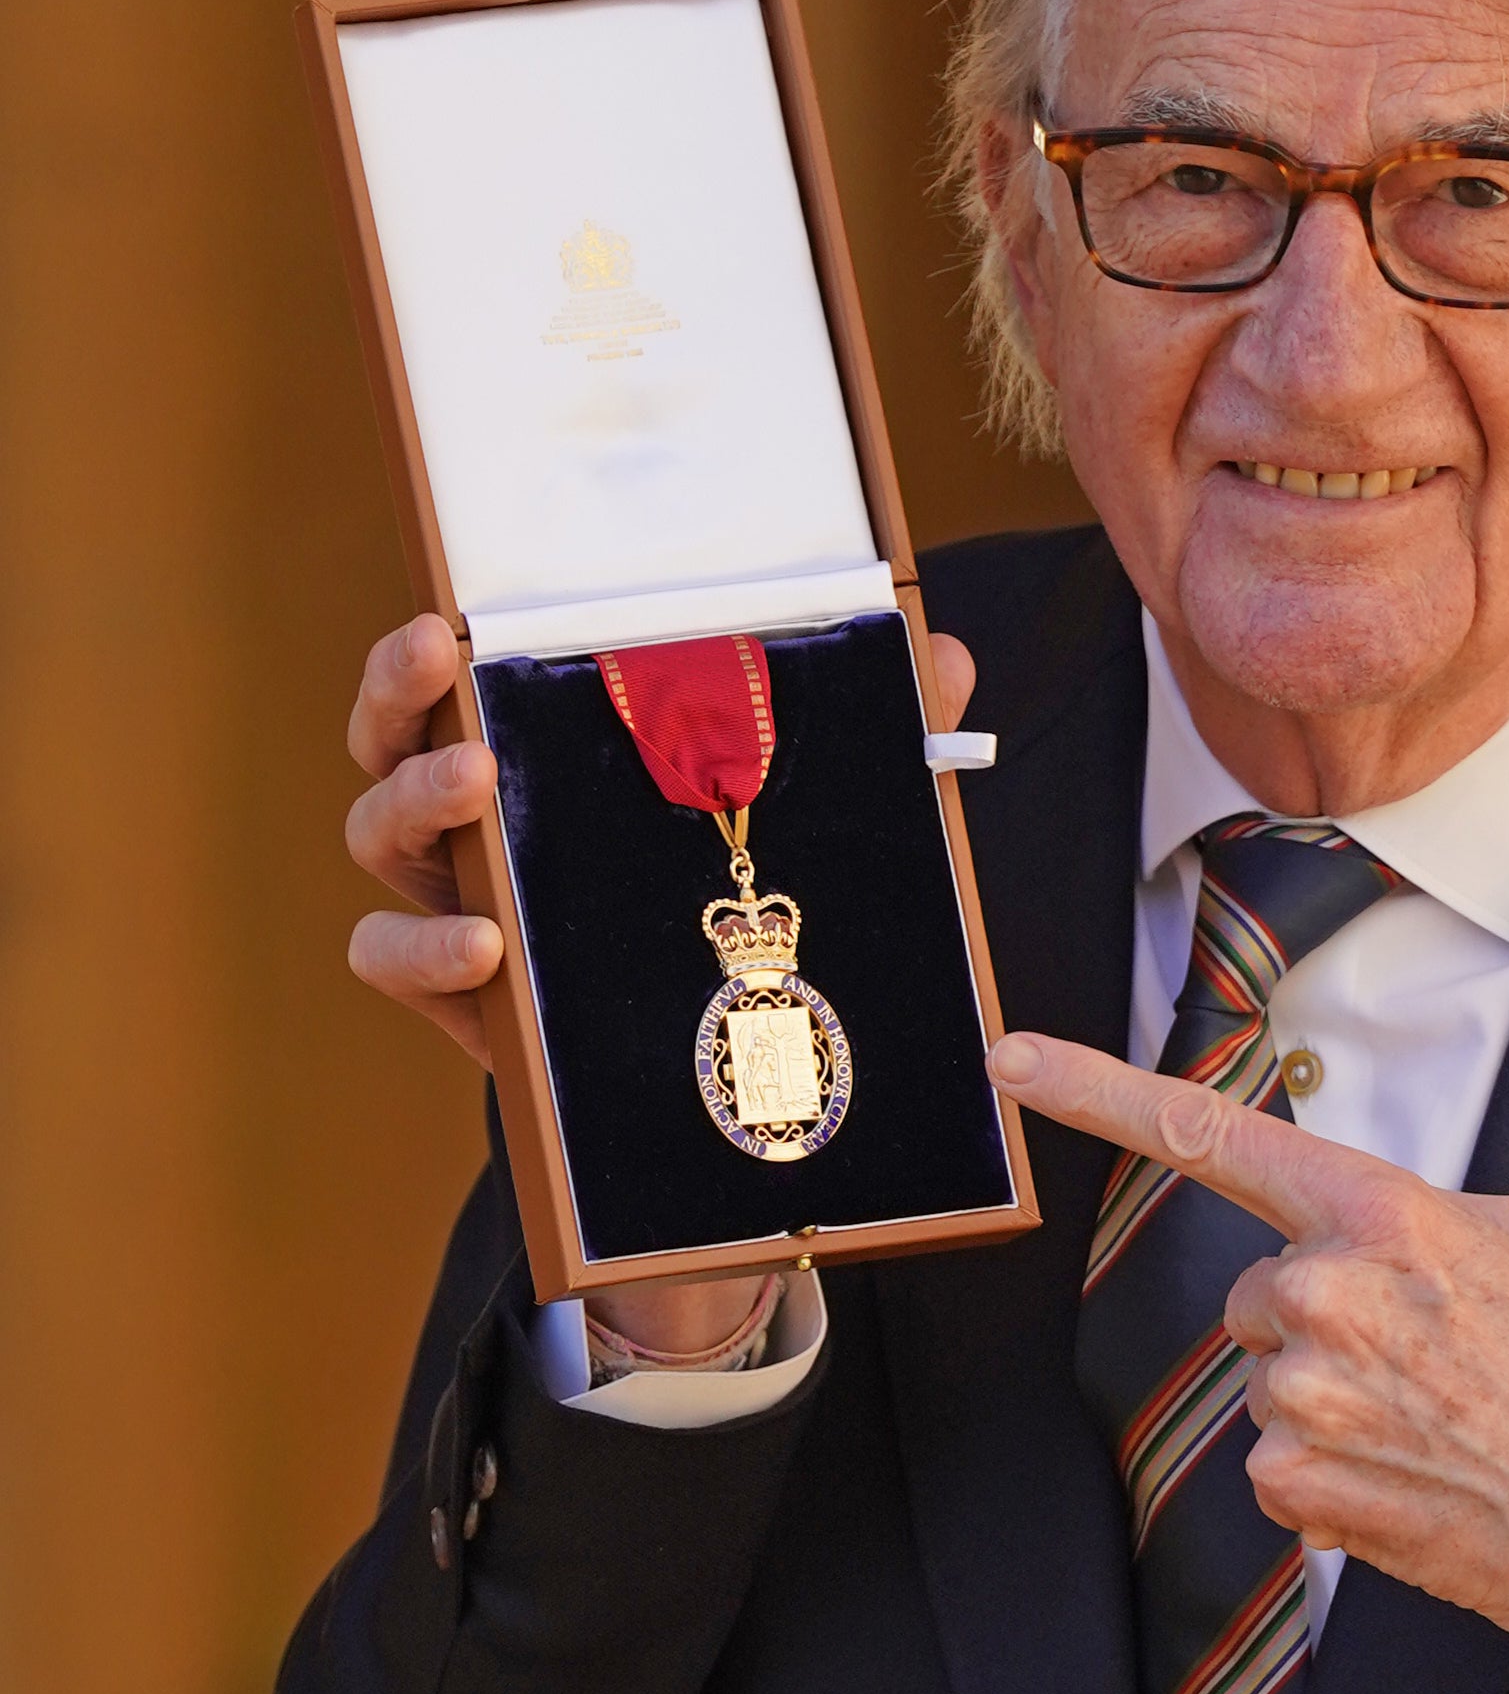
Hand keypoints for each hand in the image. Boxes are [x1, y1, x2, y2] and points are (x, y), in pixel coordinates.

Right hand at [344, 611, 976, 1356]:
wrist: (714, 1074)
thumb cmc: (733, 910)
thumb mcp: (807, 820)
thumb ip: (875, 739)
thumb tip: (944, 655)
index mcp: (539, 760)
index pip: (455, 681)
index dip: (431, 649)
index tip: (451, 619)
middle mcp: (476, 821)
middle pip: (389, 740)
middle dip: (403, 696)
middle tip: (445, 666)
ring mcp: (456, 901)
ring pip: (379, 838)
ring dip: (416, 801)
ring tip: (475, 781)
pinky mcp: (458, 994)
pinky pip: (390, 955)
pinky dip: (422, 945)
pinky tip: (485, 944)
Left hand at [987, 1035, 1508, 1693]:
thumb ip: (1418, 1223)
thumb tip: (1354, 1238)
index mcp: (1390, 1218)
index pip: (1218, 1140)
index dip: (1099, 1093)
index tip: (1013, 1061)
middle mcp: (1332, 1295)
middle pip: (1259, 1296)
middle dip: (1323, 1329)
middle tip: (1433, 1371)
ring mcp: (1307, 1396)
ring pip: (1267, 1384)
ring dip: (1332, 1410)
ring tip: (1441, 1432)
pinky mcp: (1297, 1486)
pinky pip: (1275, 1467)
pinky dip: (1331, 1483)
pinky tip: (1416, 1485)